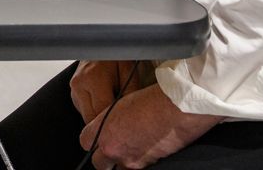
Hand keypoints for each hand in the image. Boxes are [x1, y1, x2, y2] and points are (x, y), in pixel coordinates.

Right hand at [70, 60, 138, 124]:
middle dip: (106, 123)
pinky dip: (95, 112)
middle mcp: (79, 86)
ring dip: (100, 118)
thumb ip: (130, 93)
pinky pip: (85, 111)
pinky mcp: (73, 94)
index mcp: (93, 79)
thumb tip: (132, 114)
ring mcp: (73, 90)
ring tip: (114, 109)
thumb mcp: (128, 71)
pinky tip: (105, 103)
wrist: (99, 44)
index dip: (115, 121)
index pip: (102, 111)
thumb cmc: (115, 56)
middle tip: (121, 122)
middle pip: (91, 119)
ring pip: (87, 117)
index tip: (126, 123)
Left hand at [78, 83, 222, 168]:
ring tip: (133, 148)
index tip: (99, 137)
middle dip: (104, 157)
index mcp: (104, 130)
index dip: (92, 139)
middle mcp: (113, 149)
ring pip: (118, 168)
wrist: (177, 108)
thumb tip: (109, 128)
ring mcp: (131, 160)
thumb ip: (110, 121)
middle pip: (99, 162)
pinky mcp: (147, 166)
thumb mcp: (122, 104)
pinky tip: (146, 149)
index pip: (85, 142)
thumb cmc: (152, 100)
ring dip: (122, 161)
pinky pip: (136, 168)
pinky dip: (139, 162)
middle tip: (114, 147)